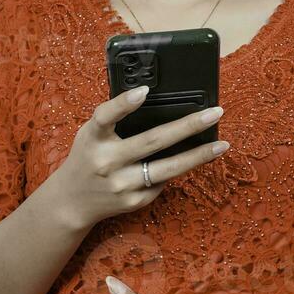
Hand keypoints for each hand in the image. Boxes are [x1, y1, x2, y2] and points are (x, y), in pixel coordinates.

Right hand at [43, 85, 229, 231]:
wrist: (72, 202)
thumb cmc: (88, 157)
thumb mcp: (92, 134)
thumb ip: (115, 121)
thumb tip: (156, 102)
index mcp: (93, 138)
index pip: (105, 117)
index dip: (123, 104)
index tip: (144, 91)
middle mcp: (106, 162)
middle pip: (152, 142)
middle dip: (188, 126)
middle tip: (215, 113)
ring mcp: (121, 185)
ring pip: (167, 169)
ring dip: (198, 156)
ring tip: (221, 144)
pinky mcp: (133, 201)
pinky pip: (162, 182)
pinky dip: (177, 170)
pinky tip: (191, 160)